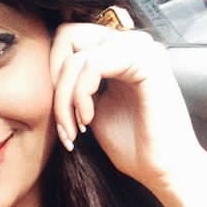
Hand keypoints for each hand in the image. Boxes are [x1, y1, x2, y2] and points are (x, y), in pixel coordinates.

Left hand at [50, 22, 204, 190]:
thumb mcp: (89, 108)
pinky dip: (81, 95)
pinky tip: (88, 120)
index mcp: (116, 52)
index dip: (53, 73)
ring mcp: (140, 48)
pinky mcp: (147, 60)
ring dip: (65, 97)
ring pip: (77, 56)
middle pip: (67, 36)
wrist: (160, 169)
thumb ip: (74, 85)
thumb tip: (45, 72)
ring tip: (74, 129)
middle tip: (63, 120)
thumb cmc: (130, 143)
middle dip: (55, 82)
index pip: (68, 38)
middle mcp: (129, 43)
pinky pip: (93, 65)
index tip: (60, 115)